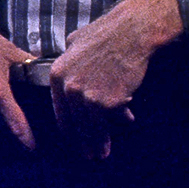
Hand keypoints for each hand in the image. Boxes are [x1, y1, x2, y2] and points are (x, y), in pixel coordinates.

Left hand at [49, 0, 182, 159]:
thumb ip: (70, 60)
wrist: (131, 33)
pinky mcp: (107, 101)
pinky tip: (125, 126)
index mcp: (57, 74)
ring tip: (101, 154)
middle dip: (81, 140)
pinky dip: (118, 124)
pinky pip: (112, 118)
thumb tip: (72, 71)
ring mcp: (86, 96)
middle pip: (74, 122)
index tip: (72, 137)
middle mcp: (68, 87)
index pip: (59, 108)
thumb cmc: (106, 35)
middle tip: (87, 154)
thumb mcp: (76, 42)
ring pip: (90, 126)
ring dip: (97, 142)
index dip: (67, 125)